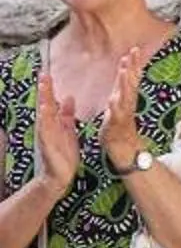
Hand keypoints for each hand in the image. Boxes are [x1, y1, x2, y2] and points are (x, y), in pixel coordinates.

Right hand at [34, 72, 80, 193]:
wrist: (60, 174)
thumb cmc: (63, 152)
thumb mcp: (68, 129)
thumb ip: (67, 114)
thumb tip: (69, 97)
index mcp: (53, 122)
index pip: (50, 101)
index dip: (49, 88)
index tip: (47, 72)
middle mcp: (47, 127)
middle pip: (45, 105)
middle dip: (44, 90)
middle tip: (43, 74)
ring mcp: (46, 136)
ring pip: (44, 116)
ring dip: (44, 101)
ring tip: (43, 87)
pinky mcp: (48, 145)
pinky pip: (46, 131)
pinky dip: (46, 121)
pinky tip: (46, 111)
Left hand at [100, 50, 143, 170]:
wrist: (124, 150)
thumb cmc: (119, 127)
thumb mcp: (119, 104)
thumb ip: (121, 89)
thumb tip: (124, 71)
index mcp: (125, 98)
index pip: (130, 78)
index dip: (133, 64)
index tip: (134, 50)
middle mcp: (126, 104)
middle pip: (130, 83)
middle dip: (132, 68)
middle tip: (134, 53)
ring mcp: (123, 114)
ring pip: (125, 96)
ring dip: (125, 84)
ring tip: (124, 71)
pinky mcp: (116, 126)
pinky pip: (116, 116)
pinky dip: (115, 108)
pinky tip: (113, 100)